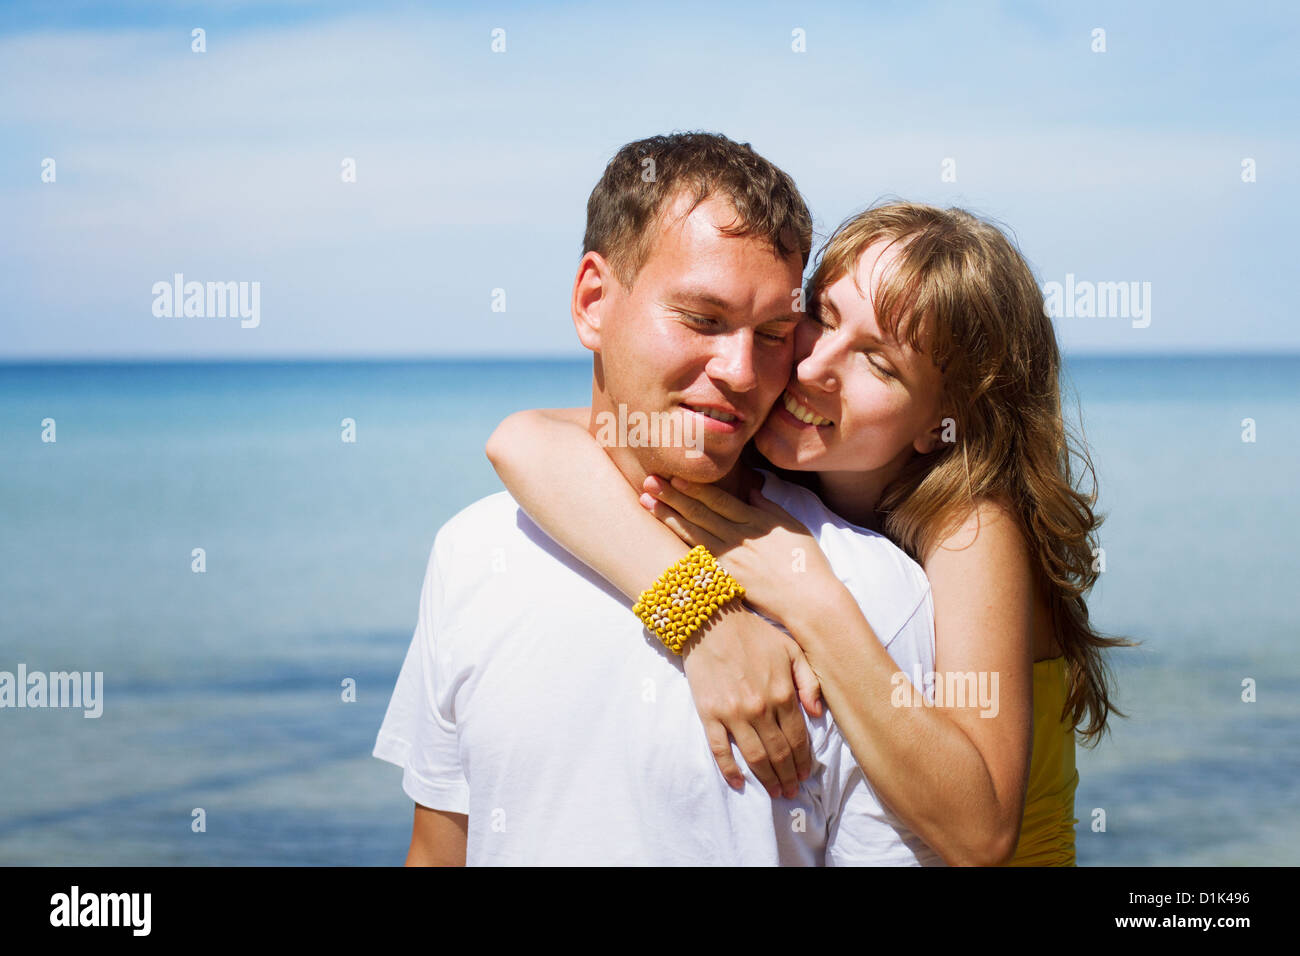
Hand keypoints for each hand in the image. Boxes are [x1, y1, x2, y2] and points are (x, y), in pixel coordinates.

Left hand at [639, 474, 839, 626]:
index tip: (673, 475)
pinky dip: (679, 546)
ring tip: (647, 503)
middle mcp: (740, 539)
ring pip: (693, 534)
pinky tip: (662, 535)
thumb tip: (751, 490)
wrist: (809, 602)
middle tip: (648, 482)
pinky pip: (698, 560)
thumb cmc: (806, 562)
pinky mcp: (726, 580)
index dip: (695, 488)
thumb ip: (768, 507)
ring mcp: (731, 561)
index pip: (719, 501)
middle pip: (700, 514)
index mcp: (756, 523)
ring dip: (669, 518)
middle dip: (672, 497)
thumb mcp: (792, 526)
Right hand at [682, 603, 824, 797]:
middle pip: (779, 754)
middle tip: (792, 791)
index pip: (798, 738)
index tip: (807, 775)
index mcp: (783, 693)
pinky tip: (739, 783)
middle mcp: (761, 708)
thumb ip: (809, 681)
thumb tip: (817, 714)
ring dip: (767, 779)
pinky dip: (730, 770)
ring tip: (775, 792)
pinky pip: (720, 750)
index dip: (804, 761)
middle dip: (789, 776)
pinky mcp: (710, 714)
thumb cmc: (753, 634)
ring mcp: (733, 714)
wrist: (711, 621)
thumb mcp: (791, 649)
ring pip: (755, 757)